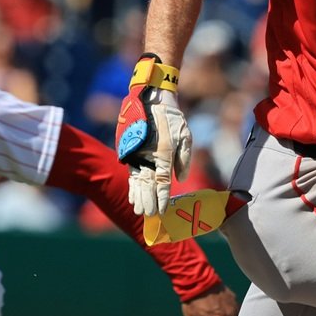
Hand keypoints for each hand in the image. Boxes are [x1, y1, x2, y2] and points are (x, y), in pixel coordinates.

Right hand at [115, 57, 192, 215]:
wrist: (150, 98)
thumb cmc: (172, 118)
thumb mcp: (185, 135)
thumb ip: (184, 158)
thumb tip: (180, 179)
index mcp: (163, 155)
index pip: (162, 183)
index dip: (161, 199)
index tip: (161, 212)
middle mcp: (147, 157)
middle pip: (147, 187)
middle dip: (148, 202)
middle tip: (149, 216)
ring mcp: (136, 154)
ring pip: (136, 182)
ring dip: (138, 197)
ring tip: (138, 210)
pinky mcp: (129, 151)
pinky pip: (131, 173)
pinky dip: (132, 185)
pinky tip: (132, 195)